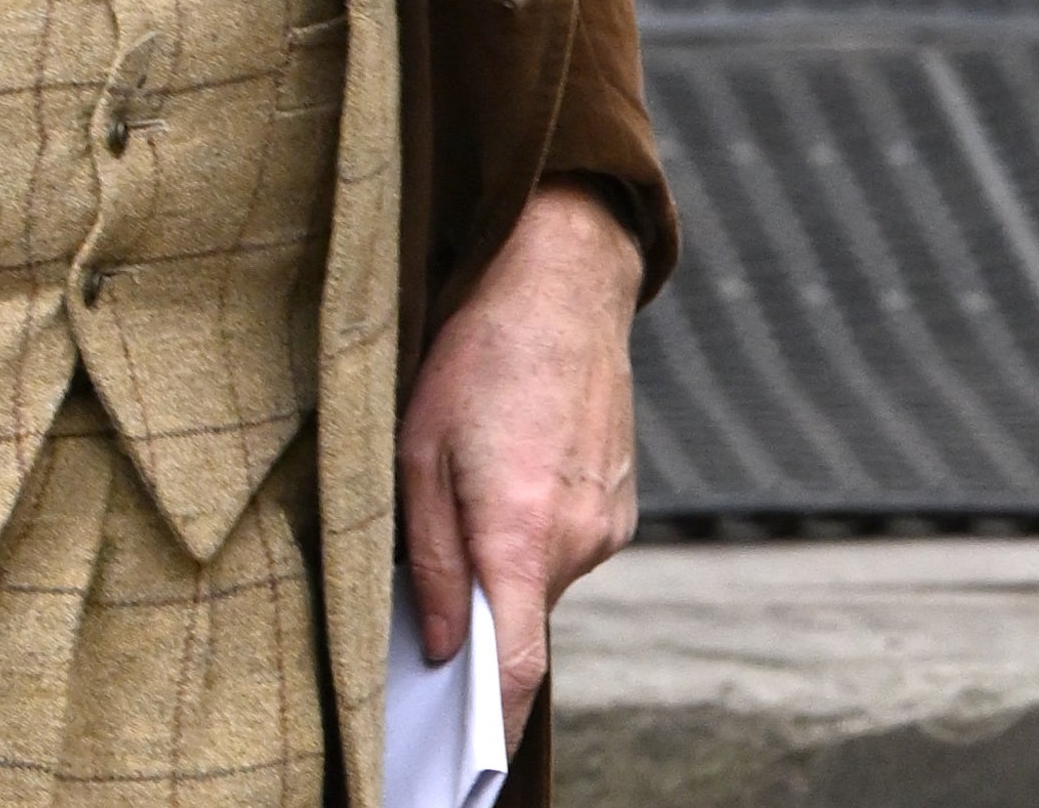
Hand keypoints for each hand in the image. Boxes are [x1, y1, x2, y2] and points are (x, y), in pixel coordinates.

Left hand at [396, 179, 641, 742]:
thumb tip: (441, 646)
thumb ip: (433, 561)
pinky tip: (509, 469)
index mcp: (522, 533)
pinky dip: (534, 531)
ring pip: (543, 579)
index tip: (466, 757)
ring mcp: (608, 524)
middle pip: (522, 621)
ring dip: (505, 561)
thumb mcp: (417, 452)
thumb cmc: (474, 357)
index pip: (518, 667)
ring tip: (471, 489)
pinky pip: (567, 545)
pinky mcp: (620, 504)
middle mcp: (579, 541)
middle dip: (478, 618)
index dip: (494, 722)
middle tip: (430, 582)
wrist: (561, 280)